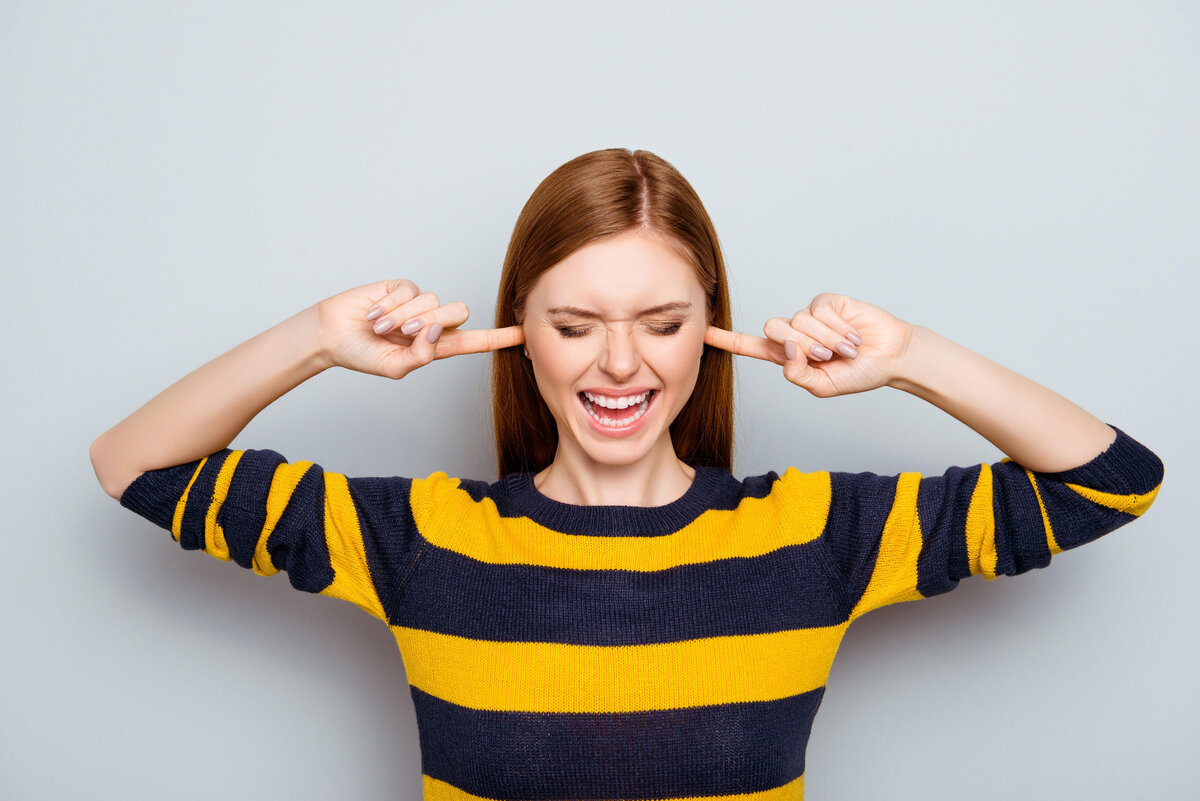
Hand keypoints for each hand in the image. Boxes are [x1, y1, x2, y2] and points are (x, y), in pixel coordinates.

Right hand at [315, 279, 523, 378]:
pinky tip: (374, 313)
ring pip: (433, 301)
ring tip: (381, 327)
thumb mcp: (393, 367)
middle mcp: (431, 323)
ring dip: (404, 316)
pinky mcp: (401, 287)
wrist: (331, 334)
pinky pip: (411, 290)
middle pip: (457, 313)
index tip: (525, 333)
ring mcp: (417, 303)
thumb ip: (419, 356)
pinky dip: (392, 304)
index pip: (474, 341)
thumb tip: (437, 332)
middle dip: (431, 322)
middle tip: (404, 333)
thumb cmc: (361, 355)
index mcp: (436, 346)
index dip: (500, 338)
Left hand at [704, 292, 915, 397]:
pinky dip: (838, 328)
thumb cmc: (858, 374)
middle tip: (827, 357)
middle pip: (774, 329)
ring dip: (826, 340)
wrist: (890, 357)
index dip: (728, 340)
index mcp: (788, 355)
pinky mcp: (827, 302)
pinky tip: (853, 335)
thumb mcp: (824, 386)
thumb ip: (799, 375)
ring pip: (799, 322)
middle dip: (802, 346)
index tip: (704, 332)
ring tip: (846, 348)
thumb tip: (786, 351)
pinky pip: (819, 311)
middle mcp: (795, 332)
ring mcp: (810, 315)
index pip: (752, 346)